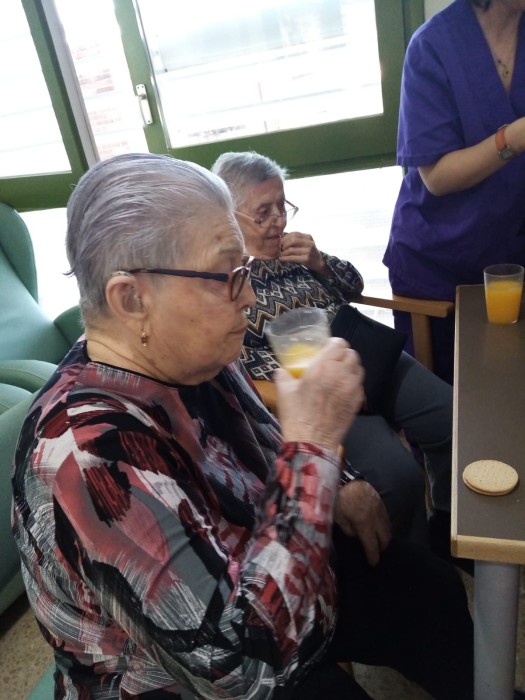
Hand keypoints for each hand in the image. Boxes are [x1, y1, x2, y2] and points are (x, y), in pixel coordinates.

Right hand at [275, 337, 363, 452]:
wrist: (311, 442)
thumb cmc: (296, 415)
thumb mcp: (283, 391)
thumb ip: (283, 375)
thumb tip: (282, 370)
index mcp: (323, 367)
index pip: (339, 344)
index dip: (333, 344)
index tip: (326, 349)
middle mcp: (342, 374)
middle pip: (352, 354)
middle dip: (343, 355)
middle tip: (332, 362)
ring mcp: (352, 388)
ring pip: (358, 368)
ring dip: (350, 368)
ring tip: (339, 374)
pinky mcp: (357, 402)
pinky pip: (359, 385)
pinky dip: (353, 383)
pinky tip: (342, 390)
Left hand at [279, 231, 327, 274]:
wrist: (319, 263)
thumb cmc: (308, 253)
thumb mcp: (304, 244)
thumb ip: (295, 241)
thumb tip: (280, 240)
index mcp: (308, 237)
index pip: (294, 234)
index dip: (285, 238)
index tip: (279, 242)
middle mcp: (309, 243)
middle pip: (293, 240)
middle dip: (283, 244)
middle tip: (279, 249)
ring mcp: (309, 251)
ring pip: (291, 249)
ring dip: (283, 252)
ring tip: (279, 255)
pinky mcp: (307, 259)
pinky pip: (293, 257)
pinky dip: (286, 258)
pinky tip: (281, 259)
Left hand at [334, 479, 390, 565]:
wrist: (345, 476)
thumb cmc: (338, 497)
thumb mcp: (338, 516)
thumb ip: (348, 529)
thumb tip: (355, 536)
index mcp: (364, 523)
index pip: (372, 545)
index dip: (373, 556)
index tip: (373, 564)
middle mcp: (376, 518)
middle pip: (385, 538)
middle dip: (381, 547)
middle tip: (375, 553)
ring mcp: (380, 508)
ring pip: (388, 528)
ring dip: (384, 537)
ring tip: (377, 541)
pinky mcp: (380, 501)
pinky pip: (386, 518)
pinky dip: (384, 526)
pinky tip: (377, 527)